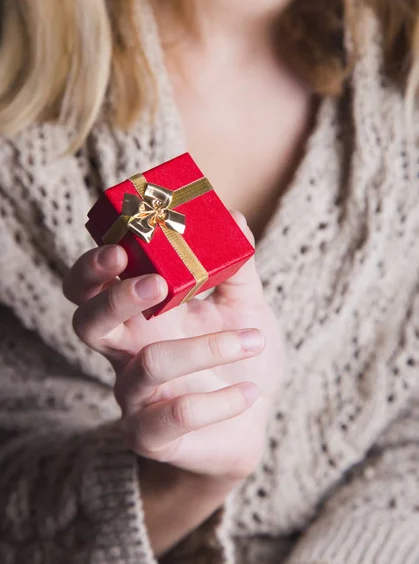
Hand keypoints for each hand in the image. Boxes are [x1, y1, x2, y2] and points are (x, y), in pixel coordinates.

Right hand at [64, 213, 284, 480]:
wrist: (255, 416)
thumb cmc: (241, 354)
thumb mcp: (243, 306)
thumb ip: (236, 267)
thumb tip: (234, 218)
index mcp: (142, 315)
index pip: (93, 286)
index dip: (93, 267)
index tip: (122, 246)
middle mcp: (128, 352)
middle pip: (86, 323)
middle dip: (113, 299)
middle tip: (156, 284)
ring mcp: (135, 397)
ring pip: (148, 365)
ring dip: (205, 348)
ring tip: (253, 340)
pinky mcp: (152, 435)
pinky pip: (175, 416)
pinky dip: (219, 401)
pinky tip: (250, 392)